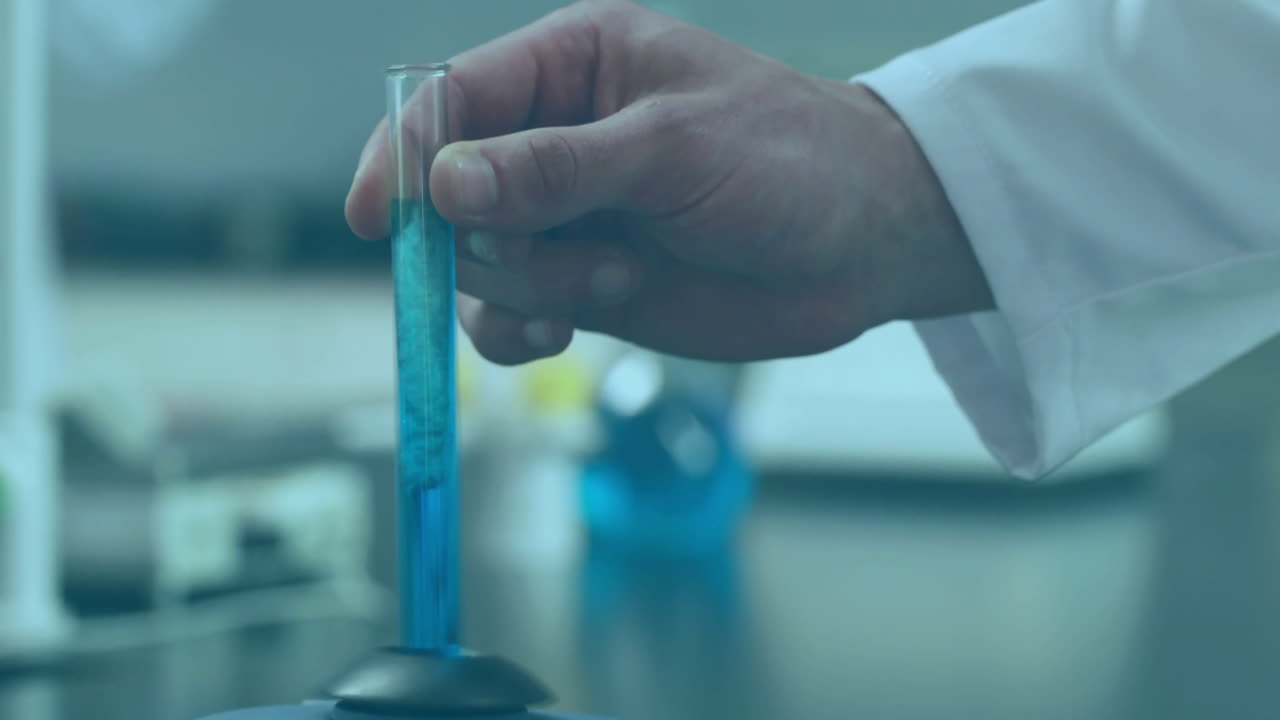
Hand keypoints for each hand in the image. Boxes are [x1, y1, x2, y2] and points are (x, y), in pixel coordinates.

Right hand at [347, 0, 990, 364]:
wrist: (860, 244)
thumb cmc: (788, 163)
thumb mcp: (674, 150)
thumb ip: (557, 167)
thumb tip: (445, 184)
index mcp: (574, 66)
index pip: (453, 100)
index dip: (404, 154)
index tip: (380, 218)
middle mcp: (555, 139)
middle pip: (449, 192)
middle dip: (492, 237)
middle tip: (568, 254)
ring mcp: (565, 216)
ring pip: (474, 262)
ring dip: (526, 285)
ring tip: (616, 278)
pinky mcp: (580, 283)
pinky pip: (506, 315)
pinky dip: (517, 332)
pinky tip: (565, 332)